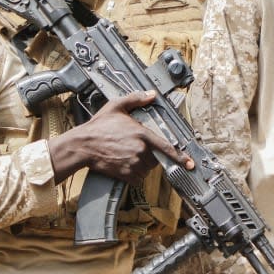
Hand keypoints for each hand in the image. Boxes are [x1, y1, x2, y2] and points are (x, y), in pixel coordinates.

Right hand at [47, 91, 192, 184]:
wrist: (82, 146)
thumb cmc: (98, 127)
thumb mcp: (117, 106)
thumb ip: (136, 99)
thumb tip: (151, 95)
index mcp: (142, 134)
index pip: (167, 147)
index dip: (180, 156)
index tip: (190, 163)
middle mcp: (140, 151)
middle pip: (155, 157)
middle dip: (149, 153)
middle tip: (134, 146)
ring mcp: (133, 164)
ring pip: (147, 168)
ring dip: (142, 164)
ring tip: (126, 154)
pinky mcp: (125, 175)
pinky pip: (137, 178)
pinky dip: (133, 174)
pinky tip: (123, 163)